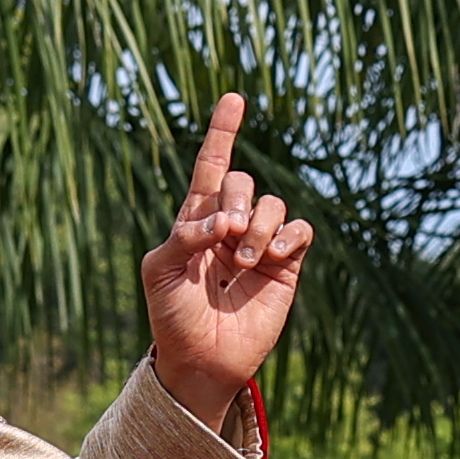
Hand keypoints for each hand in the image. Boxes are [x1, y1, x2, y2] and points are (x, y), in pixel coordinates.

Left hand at [139, 93, 314, 425]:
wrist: (201, 360)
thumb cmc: (172, 316)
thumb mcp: (159, 270)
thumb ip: (184, 234)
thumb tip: (223, 220)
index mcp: (195, 219)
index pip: (210, 166)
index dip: (223, 131)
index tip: (233, 98)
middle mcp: (229, 225)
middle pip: (242, 181)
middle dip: (237, 200)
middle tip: (227, 234)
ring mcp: (259, 244)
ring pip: (272, 204)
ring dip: (259, 228)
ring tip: (243, 262)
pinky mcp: (286, 264)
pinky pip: (299, 230)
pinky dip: (288, 237)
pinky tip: (273, 258)